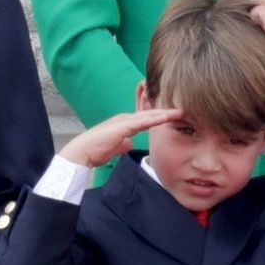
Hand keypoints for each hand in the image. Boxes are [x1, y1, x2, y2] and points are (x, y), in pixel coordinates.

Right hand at [59, 107, 182, 169]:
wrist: (81, 153)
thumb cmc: (96, 151)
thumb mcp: (115, 147)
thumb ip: (122, 144)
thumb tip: (130, 144)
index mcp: (125, 124)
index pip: (147, 119)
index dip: (161, 117)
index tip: (176, 118)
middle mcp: (125, 120)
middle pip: (150, 114)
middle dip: (167, 112)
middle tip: (183, 111)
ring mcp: (123, 122)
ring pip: (148, 116)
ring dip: (164, 113)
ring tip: (180, 112)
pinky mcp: (121, 127)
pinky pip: (141, 122)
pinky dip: (154, 119)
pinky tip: (165, 117)